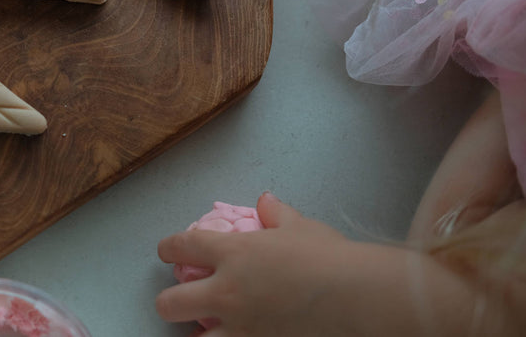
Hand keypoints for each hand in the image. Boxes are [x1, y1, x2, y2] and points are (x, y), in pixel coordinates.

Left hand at [156, 192, 351, 335]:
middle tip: (177, 300)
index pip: (182, 247)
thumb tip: (265, 201)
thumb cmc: (329, 257)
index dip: (168, 248)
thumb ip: (276, 214)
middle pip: (169, 303)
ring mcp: (241, 327)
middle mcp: (227, 292)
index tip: (167, 251)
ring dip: (196, 335)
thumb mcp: (300, 227)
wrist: (358, 295)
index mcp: (232, 253)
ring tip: (206, 331)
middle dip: (168, 302)